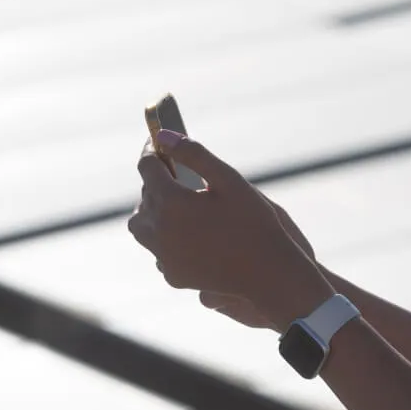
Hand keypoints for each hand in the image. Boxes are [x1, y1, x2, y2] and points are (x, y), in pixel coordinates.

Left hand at [127, 131, 331, 332]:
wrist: (269, 273)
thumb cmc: (254, 222)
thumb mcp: (229, 180)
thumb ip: (194, 153)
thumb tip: (164, 135)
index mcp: (171, 202)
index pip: (147, 167)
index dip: (154, 152)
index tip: (161, 145)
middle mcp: (158, 230)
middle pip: (144, 196)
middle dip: (157, 182)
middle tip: (177, 175)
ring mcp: (163, 256)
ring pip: (141, 226)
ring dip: (153, 211)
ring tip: (176, 204)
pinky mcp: (172, 274)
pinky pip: (157, 250)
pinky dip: (165, 238)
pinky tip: (188, 234)